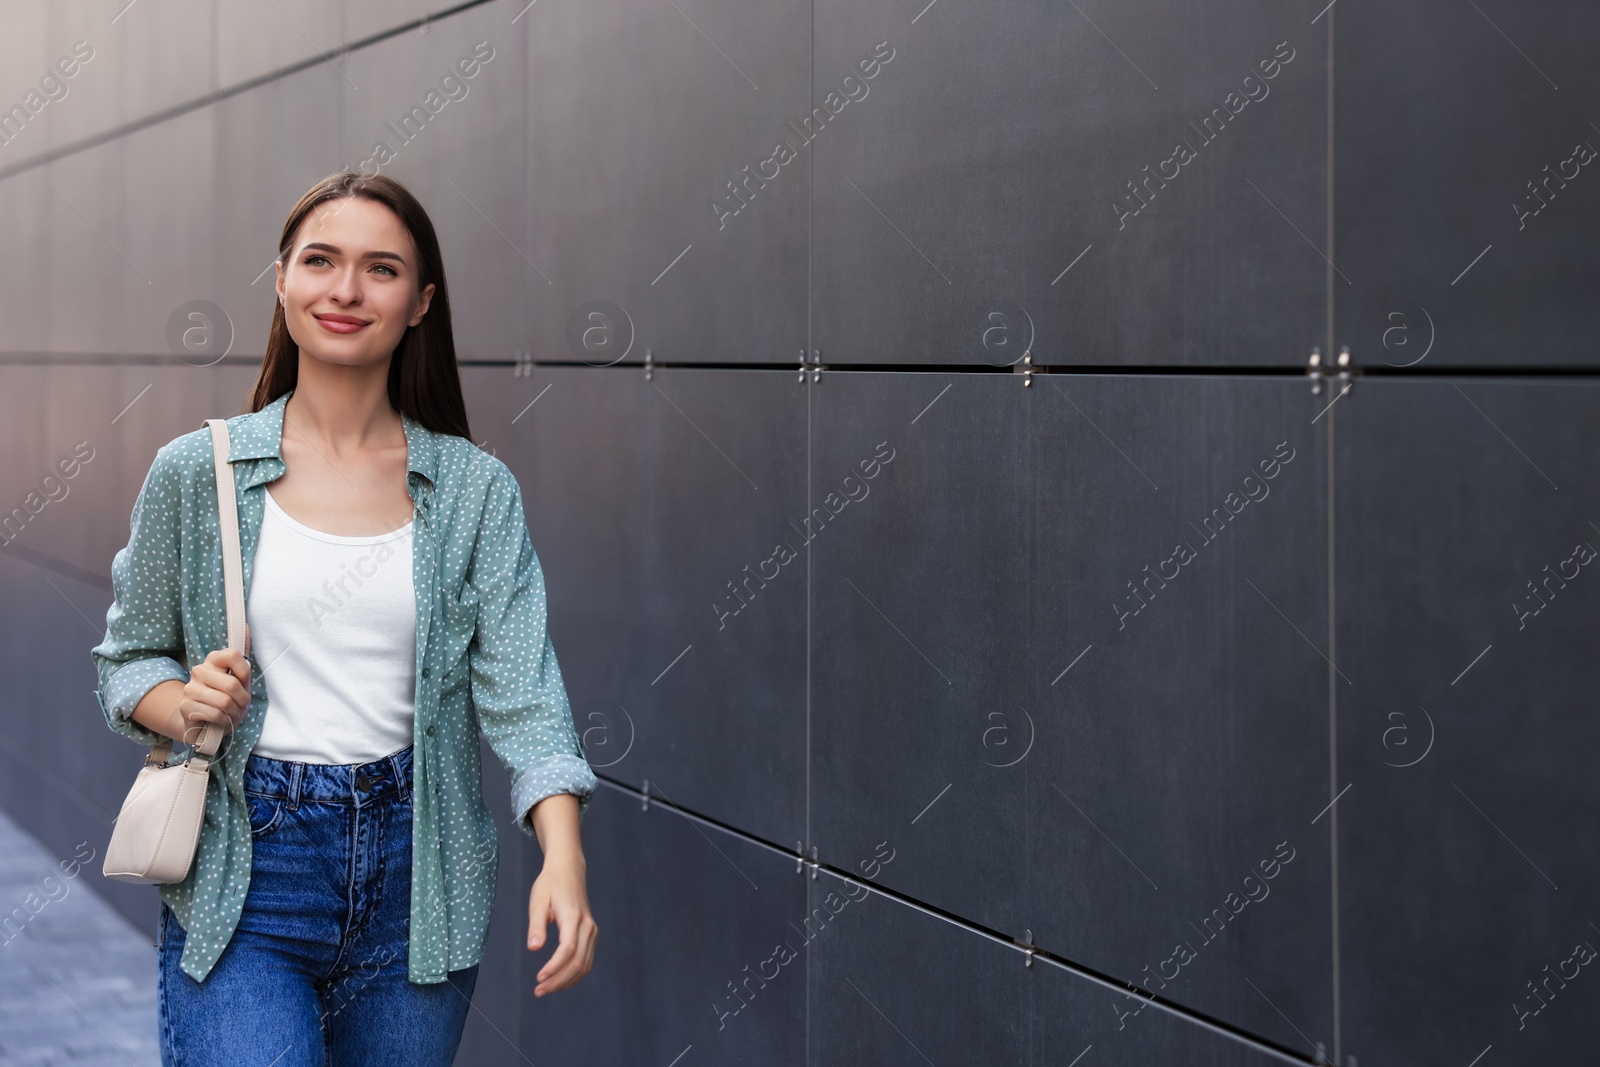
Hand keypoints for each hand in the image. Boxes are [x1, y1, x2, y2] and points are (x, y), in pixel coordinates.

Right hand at [178, 643, 251, 746]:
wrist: (203, 722)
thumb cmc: (226, 699)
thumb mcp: (240, 680)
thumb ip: (243, 657)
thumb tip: (248, 627)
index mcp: (213, 660)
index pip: (233, 655)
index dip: (244, 672)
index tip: (244, 682)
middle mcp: (199, 670)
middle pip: (231, 684)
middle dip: (242, 700)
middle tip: (240, 705)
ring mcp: (190, 689)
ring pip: (224, 701)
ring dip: (234, 712)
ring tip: (232, 714)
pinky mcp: (185, 707)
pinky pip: (215, 715)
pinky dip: (225, 721)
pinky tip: (222, 721)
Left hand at [526, 851, 596, 996]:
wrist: (568, 871)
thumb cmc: (550, 885)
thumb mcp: (537, 901)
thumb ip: (536, 925)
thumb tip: (534, 949)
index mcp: (573, 916)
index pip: (568, 949)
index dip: (554, 967)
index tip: (538, 978)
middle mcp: (587, 926)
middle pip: (578, 961)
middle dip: (558, 980)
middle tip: (538, 991)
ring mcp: (592, 931)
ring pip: (585, 965)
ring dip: (566, 981)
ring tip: (545, 989)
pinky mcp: (591, 935)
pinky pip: (587, 961)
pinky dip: (574, 975)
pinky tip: (558, 981)